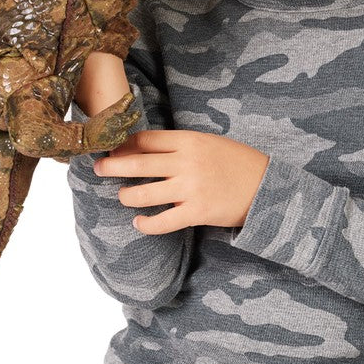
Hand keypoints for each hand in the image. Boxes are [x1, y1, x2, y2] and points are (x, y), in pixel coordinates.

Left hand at [93, 130, 270, 234]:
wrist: (266, 186)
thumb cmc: (236, 162)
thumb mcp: (209, 143)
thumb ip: (179, 145)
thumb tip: (144, 149)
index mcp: (189, 140)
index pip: (146, 140)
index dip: (124, 145)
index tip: (112, 150)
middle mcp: (187, 162)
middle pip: (137, 162)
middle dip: (112, 166)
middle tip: (97, 169)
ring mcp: (191, 188)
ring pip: (144, 193)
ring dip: (127, 196)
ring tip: (124, 197)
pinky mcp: (197, 212)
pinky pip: (162, 221)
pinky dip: (146, 224)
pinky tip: (140, 223)